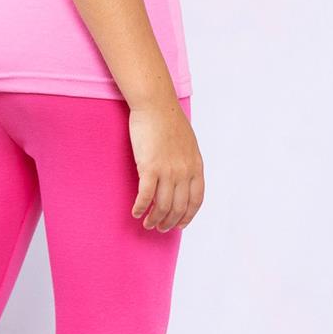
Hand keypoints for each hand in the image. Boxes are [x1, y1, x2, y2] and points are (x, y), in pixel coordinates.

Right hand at [128, 99, 204, 231]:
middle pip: (178, 207)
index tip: (180, 225)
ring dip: (154, 219)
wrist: (156, 105)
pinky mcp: (150, 167)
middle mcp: (184, 171)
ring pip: (162, 206)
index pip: (196, 200)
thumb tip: (183, 176)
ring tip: (147, 224)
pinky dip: (140, 208)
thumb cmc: (168, 121)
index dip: (188, 216)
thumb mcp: (188, 144)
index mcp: (196, 166)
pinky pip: (145, 196)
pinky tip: (136, 213)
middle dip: (169, 222)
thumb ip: (188, 162)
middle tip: (160, 228)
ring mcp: (168, 170)